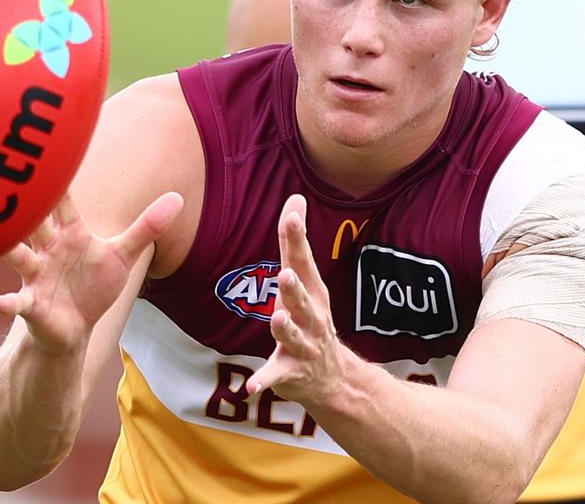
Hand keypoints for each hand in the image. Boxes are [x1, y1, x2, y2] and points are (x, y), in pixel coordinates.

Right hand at [0, 191, 182, 355]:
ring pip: (17, 256)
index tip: (44, 151)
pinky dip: (8, 302)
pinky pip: (17, 301)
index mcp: (70, 233)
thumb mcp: (123, 255)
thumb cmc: (94, 286)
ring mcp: (37, 275)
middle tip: (7, 181)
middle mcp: (48, 249)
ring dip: (8, 248)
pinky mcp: (32, 304)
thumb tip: (178, 198)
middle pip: (33, 221)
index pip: (61, 201)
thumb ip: (146, 227)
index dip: (54, 178)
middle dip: (23, 204)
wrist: (75, 329)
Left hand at [247, 194, 344, 404]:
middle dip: (296, 288)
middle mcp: (311, 317)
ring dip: (286, 328)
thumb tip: (295, 196)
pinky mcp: (289, 373)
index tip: (291, 215)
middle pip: (303, 299)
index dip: (297, 239)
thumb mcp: (306, 278)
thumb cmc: (311, 317)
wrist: (334, 379)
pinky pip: (276, 377)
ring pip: (293, 336)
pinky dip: (264, 382)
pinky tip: (250, 388)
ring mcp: (303, 346)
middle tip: (286, 274)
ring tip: (278, 318)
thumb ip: (295, 241)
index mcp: (312, 291)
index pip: (303, 261)